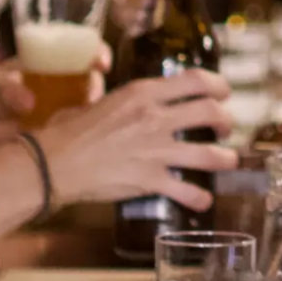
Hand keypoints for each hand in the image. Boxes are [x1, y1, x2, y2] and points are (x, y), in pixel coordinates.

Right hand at [37, 72, 237, 212]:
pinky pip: (186, 190)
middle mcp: (156, 118)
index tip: (222, 93)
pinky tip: (204, 200)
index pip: (196, 80)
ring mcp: (156, 150)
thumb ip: (131, 100)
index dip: (218, 85)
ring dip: (225, 158)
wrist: (54, 163)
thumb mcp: (105, 100)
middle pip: (210, 112)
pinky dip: (199, 197)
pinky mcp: (150, 180)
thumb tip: (141, 102)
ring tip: (228, 160)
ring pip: (209, 154)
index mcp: (144, 93)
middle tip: (225, 127)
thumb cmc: (71, 130)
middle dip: (225, 120)